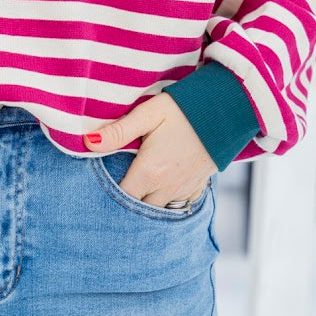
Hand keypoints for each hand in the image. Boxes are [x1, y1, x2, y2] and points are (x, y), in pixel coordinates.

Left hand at [83, 91, 216, 205]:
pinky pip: (178, 204)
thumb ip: (118, 131)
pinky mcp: (198, 186)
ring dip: (147, 200)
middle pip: (138, 208)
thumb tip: (87, 142)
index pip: (121, 198)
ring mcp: (184, 189)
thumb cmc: (185, 108)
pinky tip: (160, 185)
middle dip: (127, 200)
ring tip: (137, 185)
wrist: (228, 109)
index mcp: (150, 172)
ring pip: (158, 208)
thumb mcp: (149, 113)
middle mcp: (166, 187)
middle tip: (116, 184)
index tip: (99, 185)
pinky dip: (167, 199)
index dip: (108, 195)